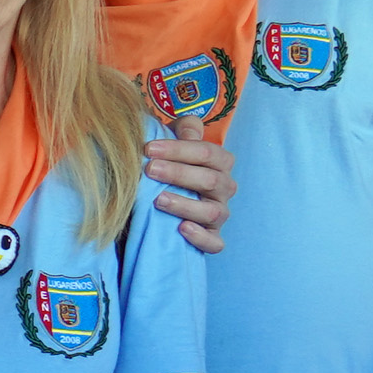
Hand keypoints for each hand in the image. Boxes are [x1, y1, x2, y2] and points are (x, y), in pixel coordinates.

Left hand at [145, 135, 232, 254]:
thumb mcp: (174, 140)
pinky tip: (182, 229)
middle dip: (179, 173)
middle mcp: (224, 188)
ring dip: (185, 205)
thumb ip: (185, 129)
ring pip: (213, 212)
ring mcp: (219, 214)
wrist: (157, 197)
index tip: (148, 148)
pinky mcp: (212, 238)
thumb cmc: (168, 163)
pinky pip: (215, 243)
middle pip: (210, 180)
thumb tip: (189, 133)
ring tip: (159, 200)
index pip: (207, 152)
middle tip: (150, 170)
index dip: (179, 149)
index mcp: (220, 162)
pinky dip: (201, 238)